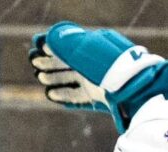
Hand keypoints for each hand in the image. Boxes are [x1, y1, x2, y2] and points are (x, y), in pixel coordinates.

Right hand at [33, 23, 163, 112]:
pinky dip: (63, 95)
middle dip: (49, 62)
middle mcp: (94, 65)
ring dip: (53, 77)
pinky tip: (51, 94)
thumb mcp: (85, 48)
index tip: (37, 45)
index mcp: (92, 49)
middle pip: (67, 63)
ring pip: (70, 79)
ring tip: (40, 77)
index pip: (68, 46)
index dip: (51, 45)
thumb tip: (48, 37)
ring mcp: (96, 82)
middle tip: (34, 63)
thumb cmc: (110, 65)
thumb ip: (66, 42)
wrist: (133, 89)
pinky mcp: (98, 99)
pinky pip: (78, 97)